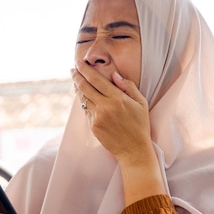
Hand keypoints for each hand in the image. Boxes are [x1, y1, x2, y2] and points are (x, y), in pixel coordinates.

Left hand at [72, 60, 165, 204]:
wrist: (134, 150)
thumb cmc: (140, 125)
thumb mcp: (141, 103)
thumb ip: (128, 86)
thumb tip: (114, 75)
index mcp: (117, 98)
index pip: (96, 79)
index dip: (85, 70)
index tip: (79, 63)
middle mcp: (105, 106)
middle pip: (84, 87)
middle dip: (77, 76)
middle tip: (73, 69)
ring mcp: (97, 117)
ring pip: (83, 99)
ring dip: (78, 88)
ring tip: (76, 81)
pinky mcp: (93, 126)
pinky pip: (86, 110)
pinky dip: (84, 102)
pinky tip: (84, 97)